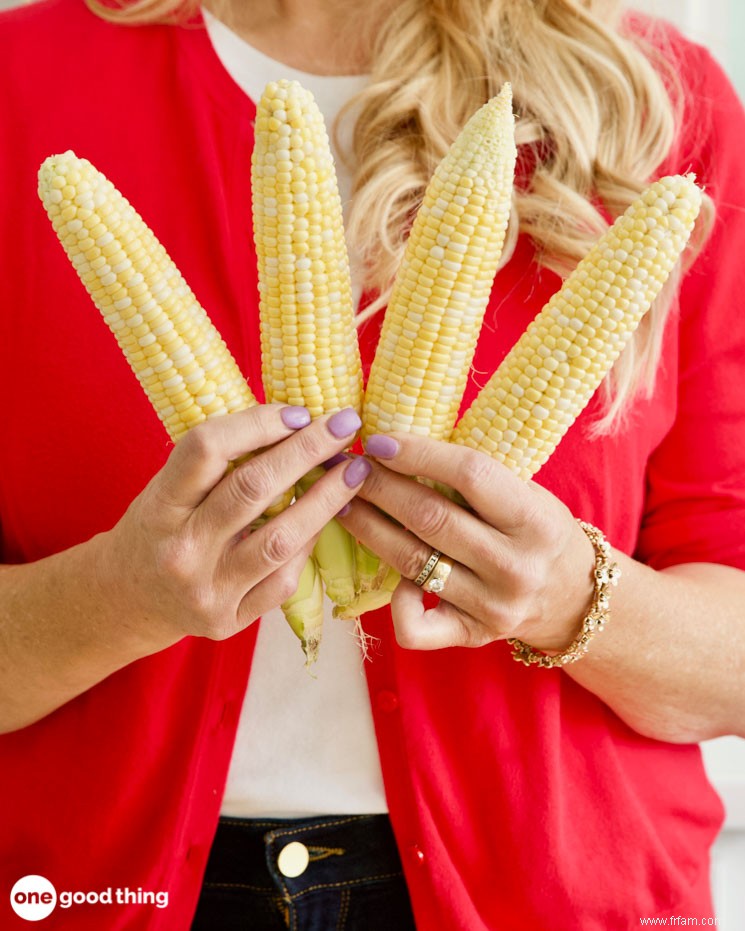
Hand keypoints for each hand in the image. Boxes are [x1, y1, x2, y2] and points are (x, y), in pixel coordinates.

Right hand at [98, 405, 367, 645]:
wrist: (129, 601)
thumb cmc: (158, 530)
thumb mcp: (167, 490)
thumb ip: (216, 465)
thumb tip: (292, 422)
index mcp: (157, 507)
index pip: (207, 449)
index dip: (258, 423)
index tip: (298, 411)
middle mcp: (179, 550)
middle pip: (253, 488)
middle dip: (308, 449)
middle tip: (344, 423)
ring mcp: (205, 591)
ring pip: (281, 537)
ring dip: (326, 498)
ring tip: (353, 470)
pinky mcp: (228, 621)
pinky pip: (284, 577)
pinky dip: (310, 542)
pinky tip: (328, 516)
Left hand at [337, 432, 595, 650]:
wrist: (574, 598)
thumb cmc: (540, 532)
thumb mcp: (527, 494)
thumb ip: (476, 479)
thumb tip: (401, 447)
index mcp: (535, 520)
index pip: (471, 474)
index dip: (418, 453)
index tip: (379, 440)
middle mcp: (515, 566)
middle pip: (431, 518)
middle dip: (379, 487)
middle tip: (348, 467)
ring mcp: (492, 606)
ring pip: (412, 563)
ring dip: (369, 528)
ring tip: (343, 503)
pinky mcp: (472, 635)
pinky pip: (415, 624)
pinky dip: (394, 600)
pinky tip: (389, 574)